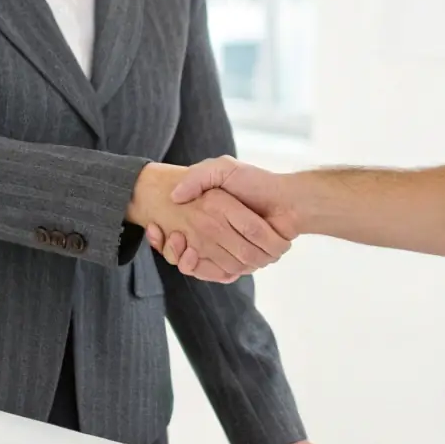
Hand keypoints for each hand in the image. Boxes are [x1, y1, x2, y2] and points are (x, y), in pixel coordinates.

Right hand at [129, 163, 289, 282]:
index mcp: (211, 216)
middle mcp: (217, 235)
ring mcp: (227, 251)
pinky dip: (203, 270)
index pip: (176, 234)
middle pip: (181, 251)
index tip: (154, 228)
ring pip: (196, 264)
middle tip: (164, 235)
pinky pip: (216, 274)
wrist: (290, 202)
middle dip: (170, 247)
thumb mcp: (223, 169)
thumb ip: (198, 177)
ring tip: (175, 239)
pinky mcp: (240, 263)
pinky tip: (192, 253)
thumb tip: (174, 196)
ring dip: (181, 257)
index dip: (162, 236)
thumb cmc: (257, 183)